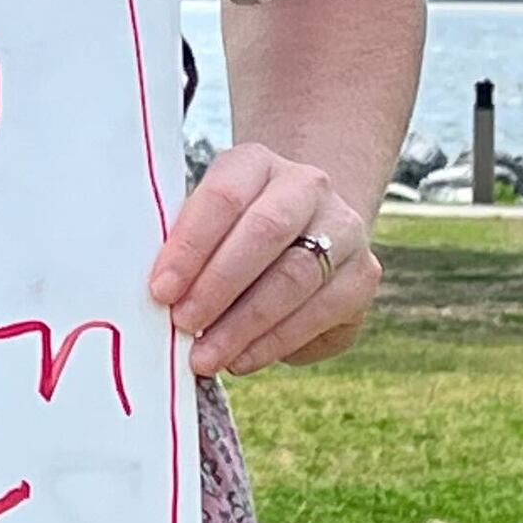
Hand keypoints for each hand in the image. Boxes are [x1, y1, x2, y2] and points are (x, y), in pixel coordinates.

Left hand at [147, 143, 381, 376]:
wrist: (303, 228)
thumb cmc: (231, 234)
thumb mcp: (206, 225)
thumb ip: (185, 250)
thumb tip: (159, 299)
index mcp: (257, 163)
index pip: (224, 197)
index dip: (191, 247)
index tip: (161, 291)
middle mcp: (307, 186)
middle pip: (266, 232)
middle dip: (219, 285)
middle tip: (183, 324)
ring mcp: (344, 228)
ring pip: (296, 277)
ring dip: (245, 324)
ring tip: (207, 356)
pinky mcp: (363, 274)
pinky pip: (321, 312)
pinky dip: (275, 342)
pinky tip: (242, 359)